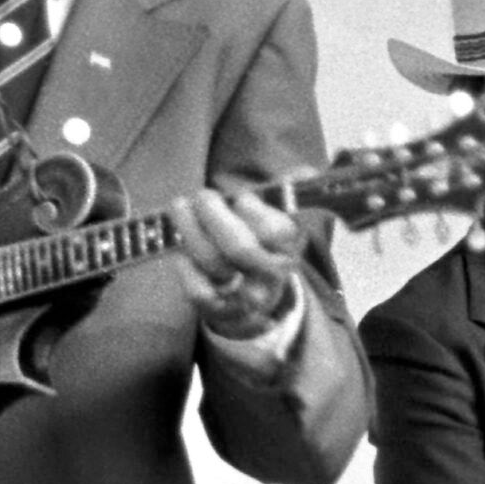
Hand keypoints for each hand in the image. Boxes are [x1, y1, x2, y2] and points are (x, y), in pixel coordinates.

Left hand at [173, 186, 302, 339]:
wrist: (255, 299)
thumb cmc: (260, 244)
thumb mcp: (277, 217)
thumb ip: (285, 193)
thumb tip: (303, 172)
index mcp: (288, 247)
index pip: (274, 230)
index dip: (250, 208)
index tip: (239, 198)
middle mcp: (271, 275)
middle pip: (240, 247)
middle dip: (213, 214)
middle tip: (202, 197)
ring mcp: (245, 296)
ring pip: (212, 262)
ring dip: (189, 230)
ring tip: (181, 209)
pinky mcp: (219, 311)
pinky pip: (196, 289)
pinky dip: (184, 266)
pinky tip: (180, 251)